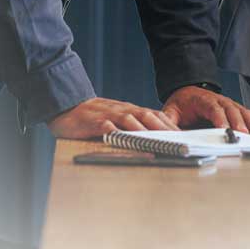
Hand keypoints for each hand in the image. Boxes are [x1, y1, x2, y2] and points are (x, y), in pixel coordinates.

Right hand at [48, 97, 178, 139]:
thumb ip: (131, 125)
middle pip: (147, 115)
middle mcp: (122, 110)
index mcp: (129, 110)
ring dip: (146, 130)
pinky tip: (127, 141)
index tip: (184, 135)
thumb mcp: (115, 118)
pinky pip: (109, 128)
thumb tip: (152, 137)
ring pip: (131, 120)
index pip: (153, 114)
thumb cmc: (92, 116)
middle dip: (163, 127)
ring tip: (159, 141)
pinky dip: (120, 135)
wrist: (65, 107)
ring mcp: (109, 115)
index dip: (169, 124)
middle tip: (178, 140)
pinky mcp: (95, 122)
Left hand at [161, 85, 249, 133]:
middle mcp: (219, 100)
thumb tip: (166, 133)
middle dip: (238, 122)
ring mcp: (229, 104)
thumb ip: (168, 121)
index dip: (219, 118)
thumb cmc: (182, 103)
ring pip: (242, 111)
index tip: (224, 128)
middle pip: (231, 110)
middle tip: (243, 134)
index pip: (212, 108)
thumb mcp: (170, 110)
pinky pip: (248, 113)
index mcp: (203, 100)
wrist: (188, 91)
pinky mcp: (235, 109)